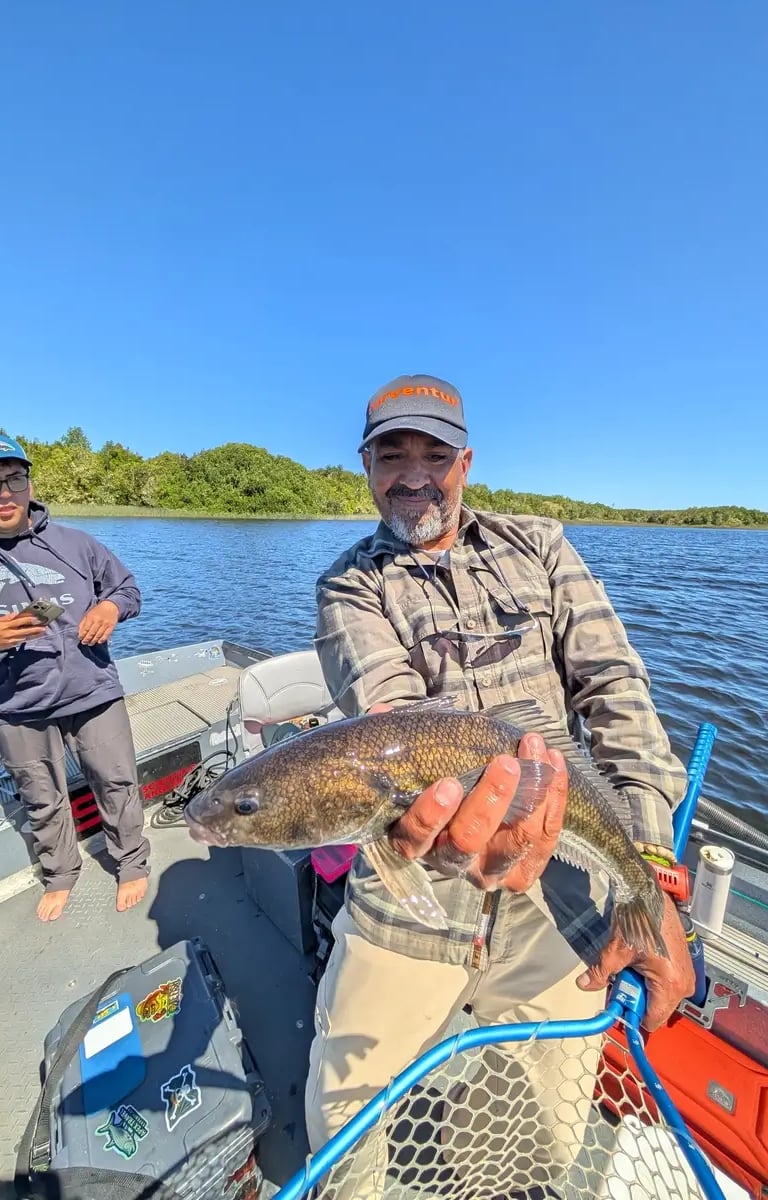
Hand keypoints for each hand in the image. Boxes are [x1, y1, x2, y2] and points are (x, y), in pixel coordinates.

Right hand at [0, 612, 45, 649]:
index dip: (30, 620)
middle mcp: (10, 633)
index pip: (20, 621)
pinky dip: (27, 639)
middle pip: (25, 631)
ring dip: (34, 635)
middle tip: (45, 628)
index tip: (38, 618)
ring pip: (25, 637)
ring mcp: (10, 640)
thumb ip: (6, 618)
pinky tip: (32, 637)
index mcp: (6, 625)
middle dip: (36, 629)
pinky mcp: (10, 646)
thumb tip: (15, 614)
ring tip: (42, 632)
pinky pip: (20, 641)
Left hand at [78, 600, 118, 644]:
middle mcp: (98, 621)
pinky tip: (98, 642)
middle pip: (91, 633)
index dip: (82, 635)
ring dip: (93, 641)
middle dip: (87, 639)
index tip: (80, 638)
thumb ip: (83, 623)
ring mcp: (105, 624)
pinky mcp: (111, 626)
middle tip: (84, 643)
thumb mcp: (88, 614)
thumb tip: (79, 632)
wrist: (110, 606)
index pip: (85, 629)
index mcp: (91, 617)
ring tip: (90, 644)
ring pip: (98, 635)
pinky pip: (106, 635)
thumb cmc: (97, 611)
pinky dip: (102, 640)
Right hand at [373, 702, 567, 890]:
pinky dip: (554, 802)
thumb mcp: (415, 759)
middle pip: (468, 841)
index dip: (431, 815)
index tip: (447, 784)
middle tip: (505, 763)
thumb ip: (397, 739)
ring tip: (536, 754)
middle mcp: (450, 862)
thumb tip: (380, 713)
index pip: (415, 837)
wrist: (474, 806)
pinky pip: (544, 841)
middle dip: (490, 801)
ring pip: (513, 845)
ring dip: (531, 798)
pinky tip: (553, 764)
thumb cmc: (438, 777)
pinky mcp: (522, 871)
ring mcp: (488, 870)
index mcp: (415, 838)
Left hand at [576, 892, 695, 1030]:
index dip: (632, 1014)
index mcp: (670, 984)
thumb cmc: (638, 917)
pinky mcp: (684, 965)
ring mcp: (686, 974)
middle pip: (656, 1008)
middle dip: (636, 997)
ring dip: (643, 986)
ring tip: (632, 964)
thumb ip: (600, 973)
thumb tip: (585, 984)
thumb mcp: (615, 950)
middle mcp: (684, 982)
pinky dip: (652, 977)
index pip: (652, 1019)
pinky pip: (667, 983)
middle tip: (622, 977)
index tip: (618, 1003)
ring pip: (661, 995)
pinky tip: (641, 960)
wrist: (649, 893)